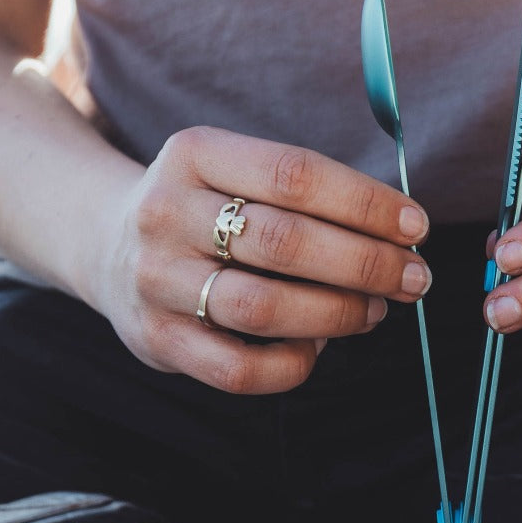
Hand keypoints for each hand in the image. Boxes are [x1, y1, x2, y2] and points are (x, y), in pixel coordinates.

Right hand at [90, 126, 431, 393]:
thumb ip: (309, 195)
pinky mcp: (156, 340)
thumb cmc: (207, 207)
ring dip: (338, 313)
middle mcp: (167, 212)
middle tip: (414, 278)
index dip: (366, 204)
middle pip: (285, 242)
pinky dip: (295, 363)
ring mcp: (156, 279)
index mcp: (194, 153)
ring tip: (375, 311)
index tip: (416, 227)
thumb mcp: (238, 171)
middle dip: (367, 264)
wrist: (105, 242)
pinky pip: (238, 369)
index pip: (295, 174)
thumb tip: (402, 235)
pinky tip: (318, 345)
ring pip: (264, 308)